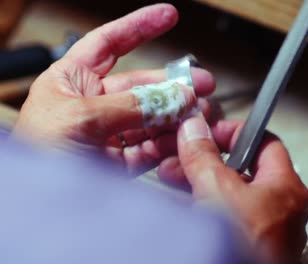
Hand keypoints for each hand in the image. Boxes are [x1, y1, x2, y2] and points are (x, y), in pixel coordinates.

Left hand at [12, 4, 215, 172]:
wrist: (38, 209)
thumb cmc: (36, 157)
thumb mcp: (79, 118)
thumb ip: (130, 106)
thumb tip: (174, 97)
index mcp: (72, 82)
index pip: (108, 44)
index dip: (139, 27)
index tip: (168, 16)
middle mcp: (93, 105)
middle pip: (142, 85)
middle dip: (173, 84)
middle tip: (202, 85)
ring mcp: (110, 134)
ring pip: (153, 118)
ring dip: (178, 116)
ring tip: (200, 115)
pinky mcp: (121, 162)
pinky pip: (153, 147)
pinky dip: (171, 143)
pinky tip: (185, 138)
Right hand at [158, 116, 307, 262]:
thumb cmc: (246, 247)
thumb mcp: (217, 190)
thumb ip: (204, 157)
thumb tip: (195, 130)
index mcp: (286, 187)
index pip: (265, 142)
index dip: (235, 132)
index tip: (209, 132)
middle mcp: (281, 207)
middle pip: (243, 169)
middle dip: (207, 161)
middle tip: (182, 157)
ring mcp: (265, 228)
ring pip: (231, 194)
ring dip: (200, 183)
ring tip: (172, 179)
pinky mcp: (249, 244)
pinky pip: (227, 217)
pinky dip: (205, 207)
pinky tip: (182, 205)